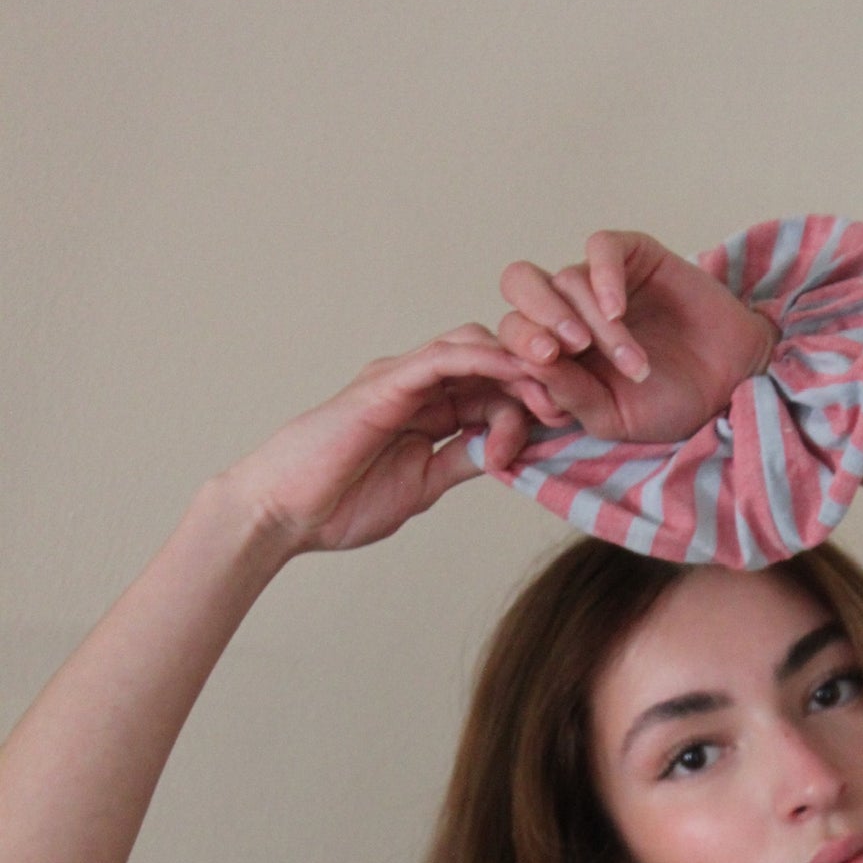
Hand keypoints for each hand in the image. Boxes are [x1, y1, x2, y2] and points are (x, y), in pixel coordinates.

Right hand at [218, 325, 574, 553]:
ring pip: (475, 349)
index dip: (535, 405)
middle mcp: (417, 385)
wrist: (285, 512)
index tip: (571, 427)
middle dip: (538, 376)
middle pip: (492, 364)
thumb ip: (461, 460)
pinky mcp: (387, 382)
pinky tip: (518, 369)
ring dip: (520, 362)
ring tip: (558, 384)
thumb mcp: (422, 485)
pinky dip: (485, 359)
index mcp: (427, 411)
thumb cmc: (341, 503)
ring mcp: (401, 378)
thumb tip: (504, 453)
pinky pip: (444, 357)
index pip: (493, 393)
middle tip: (578, 400)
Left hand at [486, 230, 780, 465]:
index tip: (547, 386)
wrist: (728, 385)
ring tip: (632, 362)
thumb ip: (567, 394)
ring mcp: (599, 280)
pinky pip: (600, 248)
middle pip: (520, 286)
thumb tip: (527, 365)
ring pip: (567, 280)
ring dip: (595, 326)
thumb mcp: (610, 417)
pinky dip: (604, 277)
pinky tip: (618, 310)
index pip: (511, 335)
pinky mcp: (632, 256)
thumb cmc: (667, 404)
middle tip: (558, 352)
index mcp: (552, 348)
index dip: (517, 356)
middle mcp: (569, 308)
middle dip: (531, 322)